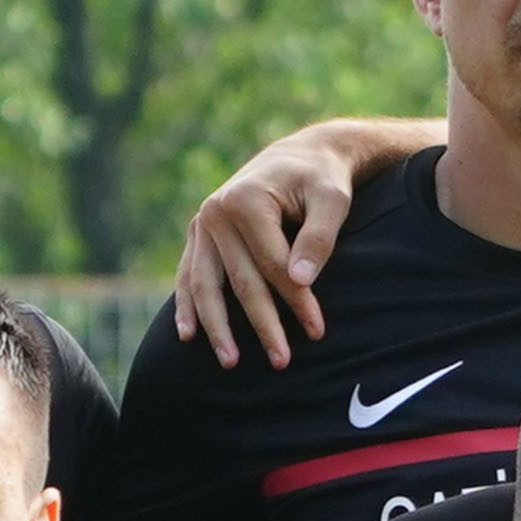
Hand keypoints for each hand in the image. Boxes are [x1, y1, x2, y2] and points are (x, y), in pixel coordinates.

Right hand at [168, 121, 413, 368]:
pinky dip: (187, 305)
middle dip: (262, 324)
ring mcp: (203, 224)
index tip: (317, 331)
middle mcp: (216, 212)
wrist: (300, 156)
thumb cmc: (322, 179)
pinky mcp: (199, 234)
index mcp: (247, 201)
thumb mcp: (333, 201)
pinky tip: (187, 335)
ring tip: (231, 363)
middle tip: (281, 362)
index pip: (273, 264)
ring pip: (207, 284)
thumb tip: (300, 281)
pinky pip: (188, 275)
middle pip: (240, 281)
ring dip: (217, 326)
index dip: (297, 301)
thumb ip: (319, 238)